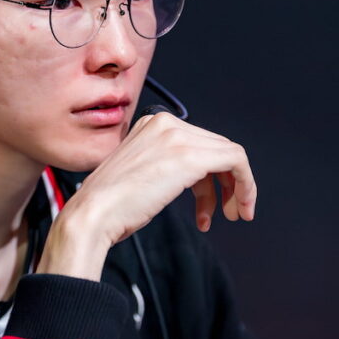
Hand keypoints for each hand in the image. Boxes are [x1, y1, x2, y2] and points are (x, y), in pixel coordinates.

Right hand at [38, 112, 256, 279]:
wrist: (93, 213)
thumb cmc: (110, 204)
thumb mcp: (141, 173)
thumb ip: (167, 165)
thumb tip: (197, 179)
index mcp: (151, 123)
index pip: (199, 142)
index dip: (214, 174)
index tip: (215, 200)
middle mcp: (165, 123)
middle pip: (216, 148)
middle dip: (227, 183)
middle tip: (229, 211)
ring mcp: (177, 137)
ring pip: (229, 155)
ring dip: (236, 188)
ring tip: (230, 215)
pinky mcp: (190, 156)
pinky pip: (236, 161)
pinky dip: (245, 185)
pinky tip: (239, 207)